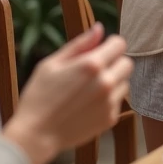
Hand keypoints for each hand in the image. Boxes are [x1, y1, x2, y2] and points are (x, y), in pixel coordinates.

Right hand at [4, 23, 133, 163]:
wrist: (35, 135)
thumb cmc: (38, 96)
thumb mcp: (52, 64)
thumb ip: (79, 44)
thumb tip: (99, 28)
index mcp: (91, 65)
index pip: (120, 44)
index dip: (110, 45)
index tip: (99, 50)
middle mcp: (105, 82)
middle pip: (127, 63)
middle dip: (114, 62)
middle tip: (95, 70)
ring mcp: (109, 103)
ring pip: (125, 83)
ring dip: (113, 82)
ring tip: (90, 89)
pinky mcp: (110, 119)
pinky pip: (117, 102)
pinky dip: (108, 100)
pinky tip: (88, 105)